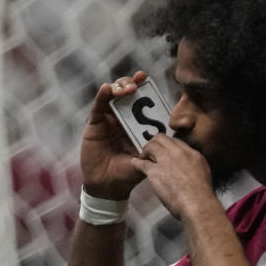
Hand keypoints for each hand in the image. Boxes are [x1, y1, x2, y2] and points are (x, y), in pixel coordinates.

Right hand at [79, 71, 147, 199]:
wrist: (108, 186)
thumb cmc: (128, 174)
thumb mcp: (147, 159)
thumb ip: (155, 147)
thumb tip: (169, 134)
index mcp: (136, 125)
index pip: (140, 102)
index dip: (143, 89)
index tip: (147, 79)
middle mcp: (122, 119)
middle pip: (126, 94)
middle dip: (131, 84)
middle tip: (137, 85)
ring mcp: (108, 120)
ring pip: (112, 96)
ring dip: (119, 87)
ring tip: (127, 89)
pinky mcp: (95, 124)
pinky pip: (98, 106)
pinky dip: (102, 96)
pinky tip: (107, 89)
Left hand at [130, 135, 216, 219]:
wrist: (197, 203)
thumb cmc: (202, 194)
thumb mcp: (204, 172)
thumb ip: (194, 165)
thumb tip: (188, 166)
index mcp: (192, 153)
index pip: (176, 141)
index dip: (167, 144)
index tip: (164, 150)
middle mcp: (178, 153)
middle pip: (162, 139)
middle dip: (154, 142)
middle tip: (151, 151)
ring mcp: (166, 161)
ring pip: (151, 146)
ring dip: (145, 150)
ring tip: (143, 156)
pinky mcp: (155, 172)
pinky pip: (142, 163)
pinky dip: (137, 162)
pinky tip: (134, 163)